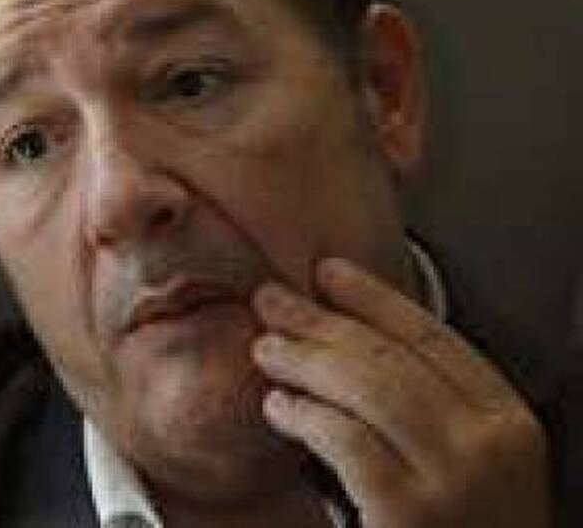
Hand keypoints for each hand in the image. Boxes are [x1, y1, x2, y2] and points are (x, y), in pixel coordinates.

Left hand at [250, 257, 549, 526]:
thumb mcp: (467, 463)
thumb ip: (425, 409)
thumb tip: (345, 343)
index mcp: (509, 421)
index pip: (434, 336)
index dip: (374, 296)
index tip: (328, 270)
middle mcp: (492, 444)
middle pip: (391, 356)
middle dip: (323, 320)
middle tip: (271, 300)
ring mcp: (456, 479)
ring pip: (366, 388)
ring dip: (305, 359)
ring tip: (264, 349)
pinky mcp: (410, 512)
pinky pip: (345, 440)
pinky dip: (304, 414)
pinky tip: (278, 406)